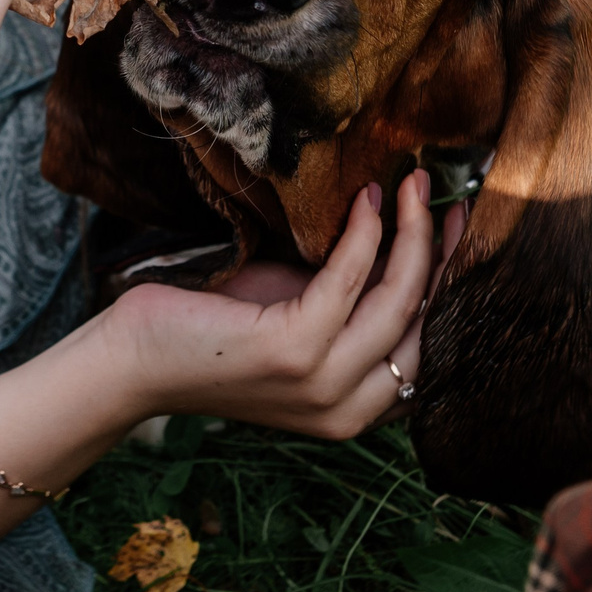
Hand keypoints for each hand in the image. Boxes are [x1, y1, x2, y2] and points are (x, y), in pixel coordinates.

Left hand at [101, 170, 451, 436]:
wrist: (134, 358)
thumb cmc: (213, 329)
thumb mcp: (298, 316)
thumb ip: (350, 299)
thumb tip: (402, 237)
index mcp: (355, 407)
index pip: (426, 343)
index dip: (449, 281)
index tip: (457, 227)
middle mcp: (346, 408)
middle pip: (423, 321)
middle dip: (443, 253)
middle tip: (448, 196)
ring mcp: (321, 385)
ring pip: (397, 300)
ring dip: (413, 233)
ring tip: (414, 183)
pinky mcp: (291, 352)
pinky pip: (347, 281)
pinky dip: (365, 235)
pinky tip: (367, 199)